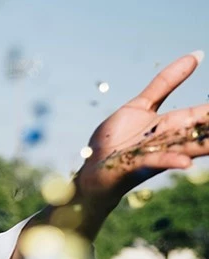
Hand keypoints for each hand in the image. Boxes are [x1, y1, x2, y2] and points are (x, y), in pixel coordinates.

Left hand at [76, 51, 208, 210]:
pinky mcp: (137, 164)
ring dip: (205, 146)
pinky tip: (186, 163)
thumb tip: (196, 55)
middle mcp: (170, 140)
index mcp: (173, 124)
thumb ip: (165, 83)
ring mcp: (156, 153)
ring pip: (186, 149)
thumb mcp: (140, 105)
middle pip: (200, 132)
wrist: (94, 168)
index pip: (203, 114)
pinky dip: (171, 161)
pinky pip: (156, 163)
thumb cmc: (116, 138)